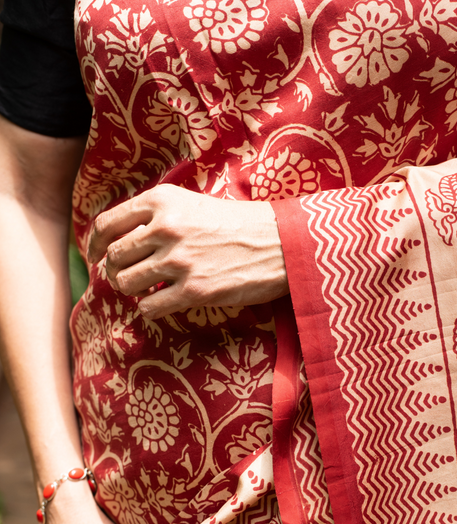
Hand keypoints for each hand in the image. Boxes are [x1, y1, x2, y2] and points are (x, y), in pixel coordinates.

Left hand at [88, 184, 287, 319]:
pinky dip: (150, 308)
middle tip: (128, 277)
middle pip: (114, 257)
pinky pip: (149, 306)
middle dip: (116, 271)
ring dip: (131, 291)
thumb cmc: (237, 224)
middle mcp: (165, 228)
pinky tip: (162, 303)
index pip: (107, 225)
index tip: (96, 256)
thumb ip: (155, 215)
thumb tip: (118, 240)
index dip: (95, 245)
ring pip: (126, 283)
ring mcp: (179, 260)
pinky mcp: (194, 290)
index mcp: (162, 201)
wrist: (279, 244)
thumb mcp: (191, 204)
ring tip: (146, 290)